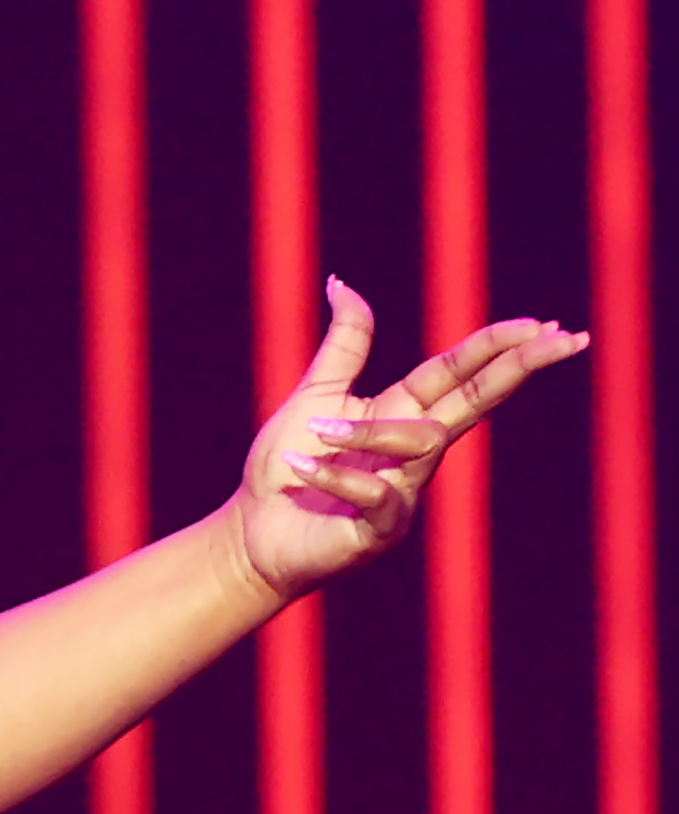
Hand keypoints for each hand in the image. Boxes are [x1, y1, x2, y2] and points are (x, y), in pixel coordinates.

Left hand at [233, 275, 587, 599]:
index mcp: (402, 413)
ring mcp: (404, 491)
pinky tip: (300, 471)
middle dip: (517, 369)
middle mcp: (413, 451)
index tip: (543, 324)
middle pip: (476, 402)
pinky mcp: (381, 529)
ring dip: (368, 433)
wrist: (251, 532)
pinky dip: (338, 477)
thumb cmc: (285, 466)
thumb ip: (343, 345)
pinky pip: (378, 493)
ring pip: (420, 443)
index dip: (497, 347)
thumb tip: (342, 282)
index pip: (459, 373)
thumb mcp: (316, 395)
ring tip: (314, 434)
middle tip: (563, 338)